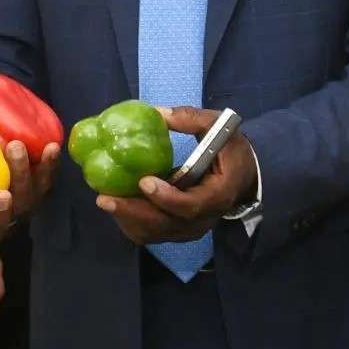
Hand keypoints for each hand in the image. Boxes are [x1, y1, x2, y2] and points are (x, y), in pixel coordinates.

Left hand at [97, 106, 257, 245]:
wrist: (243, 177)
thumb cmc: (230, 150)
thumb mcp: (220, 127)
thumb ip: (192, 119)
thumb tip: (158, 114)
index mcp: (218, 194)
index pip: (191, 205)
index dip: (167, 197)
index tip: (143, 180)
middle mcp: (203, 218)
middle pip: (166, 224)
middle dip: (133, 212)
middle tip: (104, 198)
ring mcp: (190, 228)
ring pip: (155, 232)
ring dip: (128, 219)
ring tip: (106, 200)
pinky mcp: (178, 230)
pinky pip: (152, 234)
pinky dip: (131, 223)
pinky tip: (116, 206)